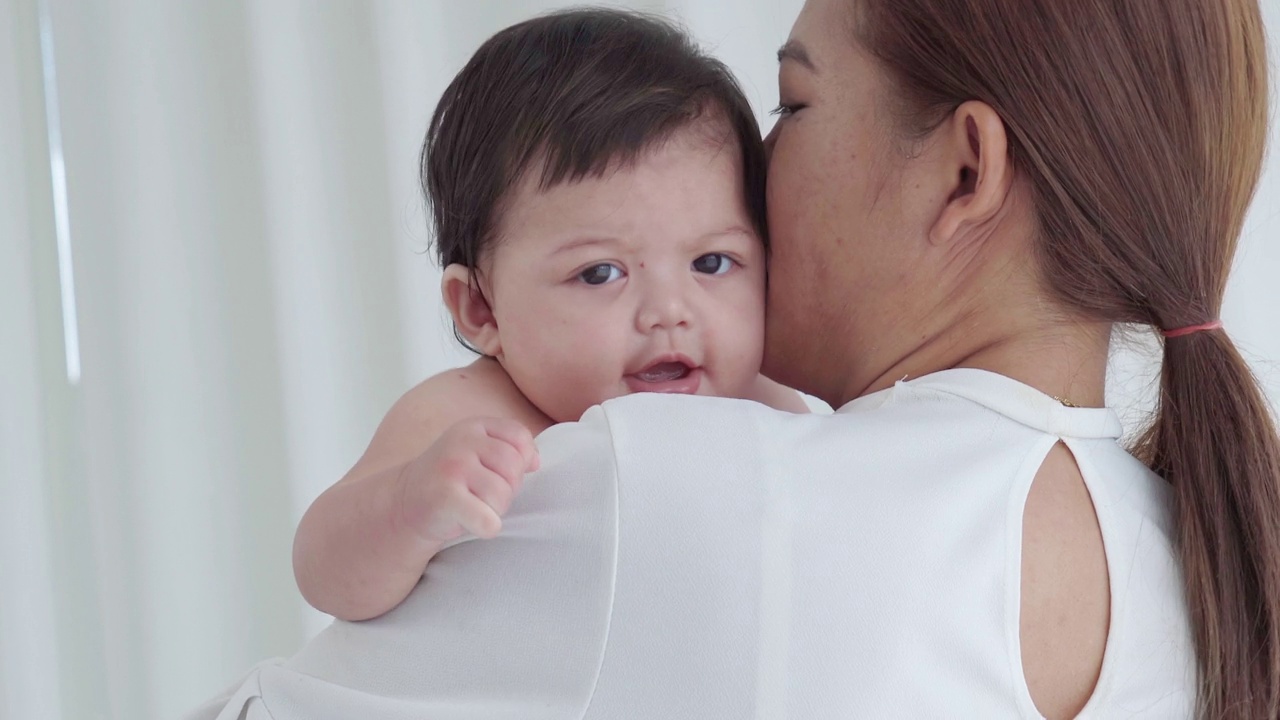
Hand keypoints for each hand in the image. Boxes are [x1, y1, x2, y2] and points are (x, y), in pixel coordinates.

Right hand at [399, 417, 539, 543]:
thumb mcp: (478, 453)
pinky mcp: (445, 497)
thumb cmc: (452, 480)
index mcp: (474, 427)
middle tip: (486, 497)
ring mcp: (452, 467)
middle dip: (508, 489)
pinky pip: (488, 520)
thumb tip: (535, 461)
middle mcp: (462, 441)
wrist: (404, 503)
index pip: (519, 437)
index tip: (502, 475)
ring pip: (502, 495)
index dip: (521, 461)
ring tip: (475, 507)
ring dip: (495, 510)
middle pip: (514, 467)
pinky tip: (472, 522)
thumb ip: (510, 449)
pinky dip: (486, 528)